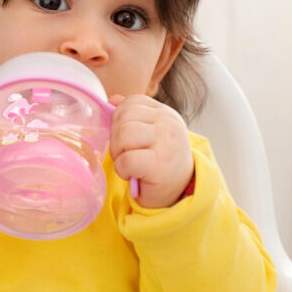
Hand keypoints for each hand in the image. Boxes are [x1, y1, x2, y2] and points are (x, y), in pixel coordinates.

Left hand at [108, 94, 193, 208]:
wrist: (178, 191)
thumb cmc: (159, 161)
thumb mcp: (149, 133)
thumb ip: (132, 115)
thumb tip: (112, 100)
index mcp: (165, 112)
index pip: (132, 102)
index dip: (120, 120)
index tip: (127, 138)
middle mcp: (168, 123)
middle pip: (124, 118)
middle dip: (116, 139)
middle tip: (125, 154)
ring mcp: (166, 142)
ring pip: (123, 136)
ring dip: (118, 153)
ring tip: (128, 163)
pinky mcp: (159, 164)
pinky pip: (126, 160)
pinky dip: (122, 170)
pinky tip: (132, 174)